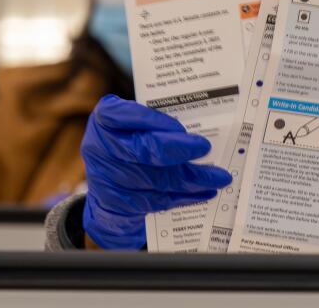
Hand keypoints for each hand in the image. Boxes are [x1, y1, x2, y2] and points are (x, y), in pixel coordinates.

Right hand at [80, 95, 231, 248]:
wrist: (107, 189)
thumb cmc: (130, 145)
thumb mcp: (134, 127)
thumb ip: (157, 125)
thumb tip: (203, 123)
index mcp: (105, 119)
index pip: (126, 115)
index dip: (154, 122)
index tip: (182, 127)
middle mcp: (100, 146)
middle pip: (142, 149)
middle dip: (179, 149)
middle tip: (205, 148)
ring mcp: (106, 178)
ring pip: (156, 179)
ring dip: (191, 179)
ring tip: (218, 176)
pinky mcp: (119, 204)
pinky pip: (157, 201)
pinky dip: (185, 196)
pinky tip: (205, 192)